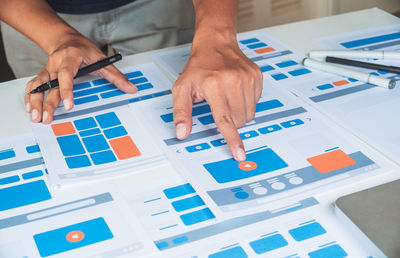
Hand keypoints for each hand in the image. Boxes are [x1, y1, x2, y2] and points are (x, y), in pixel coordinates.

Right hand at [25, 33, 136, 123]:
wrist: (66, 39)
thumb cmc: (83, 49)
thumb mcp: (101, 59)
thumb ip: (116, 75)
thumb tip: (131, 88)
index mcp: (71, 57)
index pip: (66, 74)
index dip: (67, 90)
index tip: (69, 105)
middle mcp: (56, 63)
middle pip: (50, 84)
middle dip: (47, 103)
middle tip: (46, 118)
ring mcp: (47, 69)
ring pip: (38, 85)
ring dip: (35, 101)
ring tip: (36, 117)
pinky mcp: (43, 74)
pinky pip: (33, 84)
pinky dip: (30, 96)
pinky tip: (29, 107)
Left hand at [172, 34, 262, 160]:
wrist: (215, 44)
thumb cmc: (198, 67)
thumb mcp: (182, 88)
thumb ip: (181, 112)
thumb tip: (182, 132)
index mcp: (214, 85)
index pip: (225, 119)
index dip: (232, 139)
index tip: (239, 153)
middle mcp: (233, 81)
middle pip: (239, 119)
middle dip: (230, 121)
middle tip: (219, 107)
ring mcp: (247, 78)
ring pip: (249, 113)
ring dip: (239, 113)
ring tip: (227, 99)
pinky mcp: (257, 76)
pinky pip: (256, 102)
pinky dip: (246, 103)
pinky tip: (236, 92)